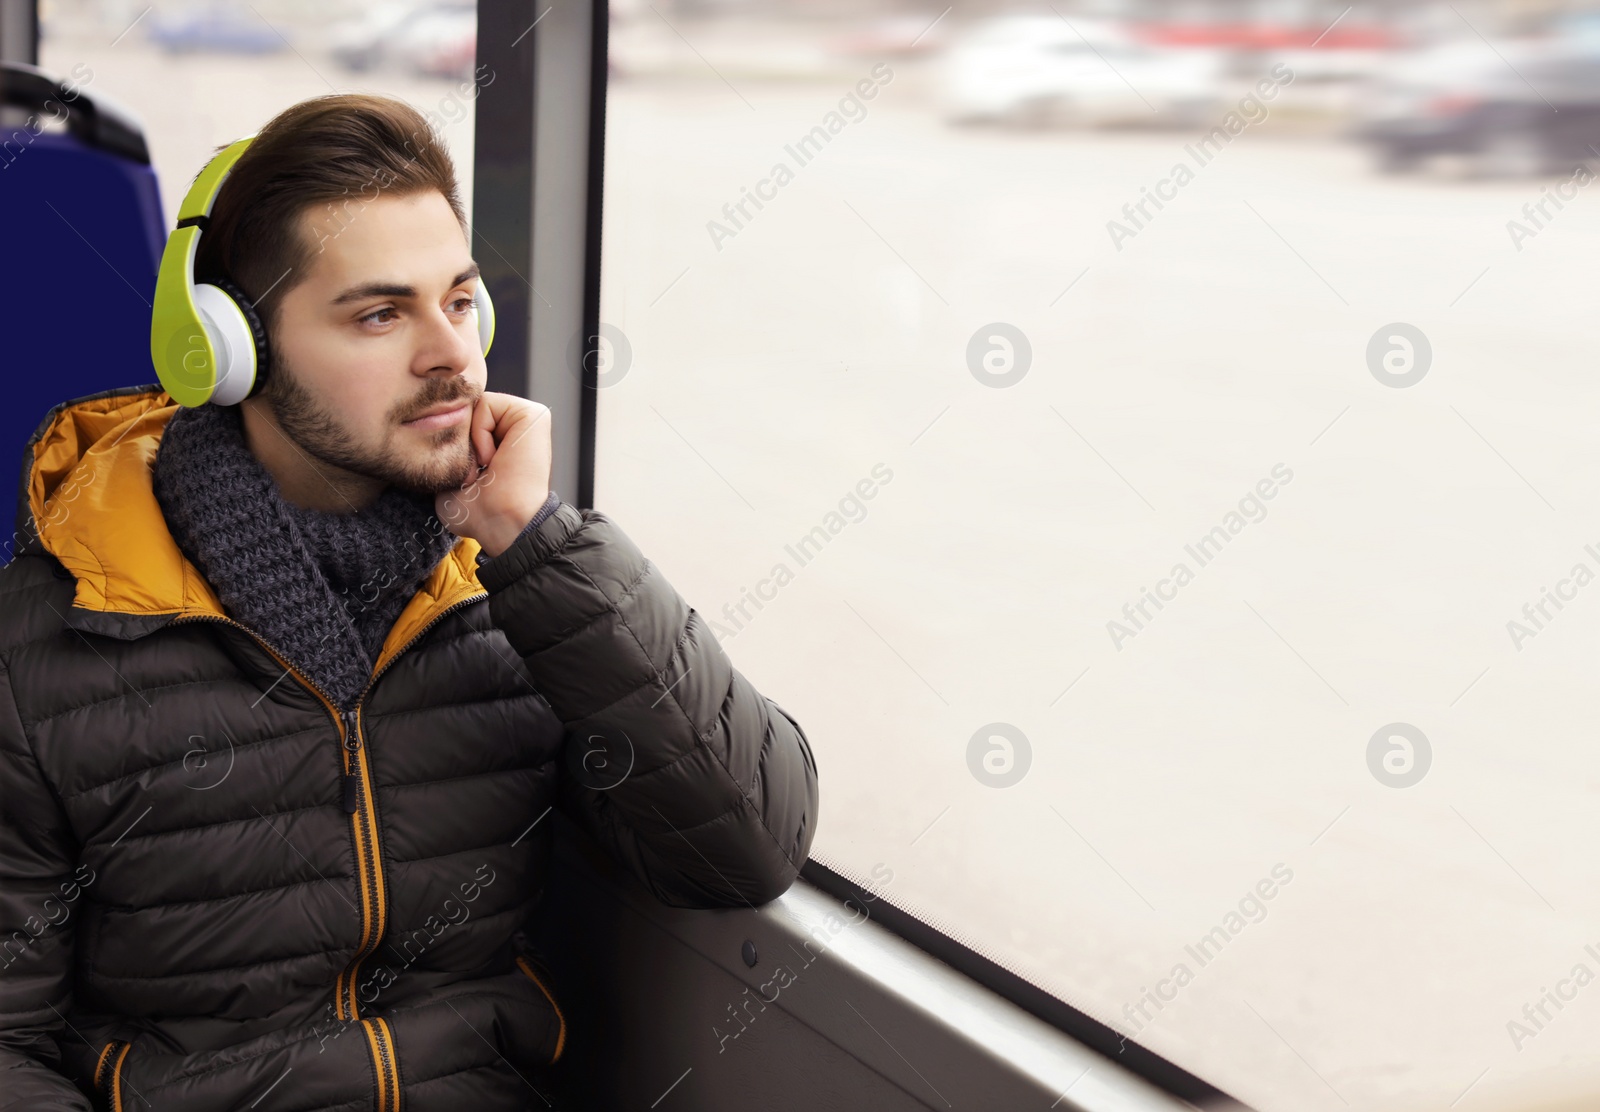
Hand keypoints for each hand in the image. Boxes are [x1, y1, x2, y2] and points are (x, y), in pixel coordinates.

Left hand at [435, 392, 552, 558]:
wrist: (504, 524)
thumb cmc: (480, 513)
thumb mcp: (452, 475)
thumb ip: (446, 449)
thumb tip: (431, 425)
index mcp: (502, 442)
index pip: (463, 419)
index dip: (453, 443)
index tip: (467, 476)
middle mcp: (516, 429)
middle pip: (468, 408)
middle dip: (461, 439)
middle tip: (475, 472)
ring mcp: (527, 421)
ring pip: (477, 404)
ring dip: (472, 439)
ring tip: (486, 466)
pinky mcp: (534, 415)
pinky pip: (488, 403)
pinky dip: (481, 432)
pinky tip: (493, 458)